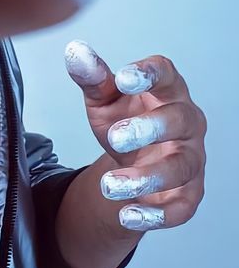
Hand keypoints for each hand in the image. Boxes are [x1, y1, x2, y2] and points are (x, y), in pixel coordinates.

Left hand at [64, 40, 206, 232]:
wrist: (130, 161)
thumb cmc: (123, 120)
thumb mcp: (103, 99)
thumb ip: (92, 78)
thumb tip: (76, 53)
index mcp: (167, 91)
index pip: (167, 74)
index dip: (149, 74)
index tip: (124, 78)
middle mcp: (186, 122)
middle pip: (180, 120)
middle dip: (149, 129)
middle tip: (114, 138)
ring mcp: (190, 158)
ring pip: (181, 166)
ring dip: (147, 178)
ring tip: (110, 185)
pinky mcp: (188, 193)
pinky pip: (182, 206)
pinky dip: (157, 214)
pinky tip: (129, 214)